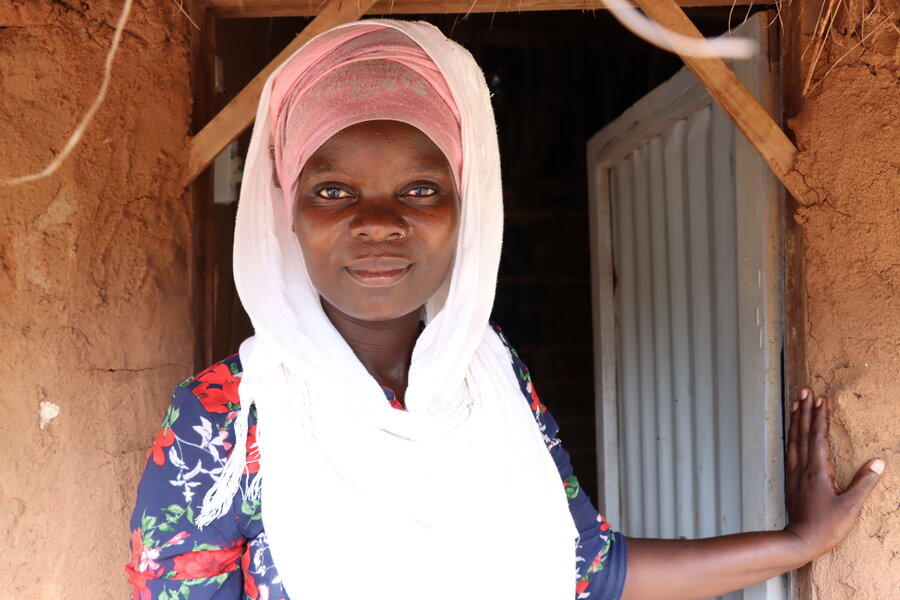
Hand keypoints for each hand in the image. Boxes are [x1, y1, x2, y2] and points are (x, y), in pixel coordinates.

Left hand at [783, 387, 884, 561]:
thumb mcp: (851, 506)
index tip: (820, 399)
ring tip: (796, 402)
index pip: (817, 437)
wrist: (800, 541)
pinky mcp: (791, 479)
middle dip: (805, 410)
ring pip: (794, 439)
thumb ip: (864, 482)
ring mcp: (795, 473)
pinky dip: (791, 435)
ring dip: (796, 419)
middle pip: (803, 432)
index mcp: (817, 471)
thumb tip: (878, 462)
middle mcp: (803, 467)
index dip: (819, 417)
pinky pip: (790, 450)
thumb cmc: (827, 526)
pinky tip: (792, 431)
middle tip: (805, 390)